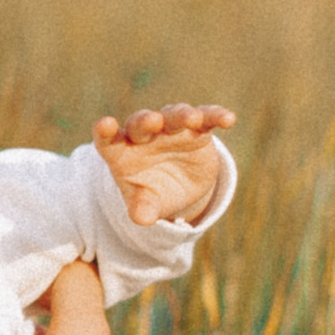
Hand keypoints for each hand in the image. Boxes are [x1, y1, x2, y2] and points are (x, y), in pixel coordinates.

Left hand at [93, 102, 234, 231]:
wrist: (178, 188)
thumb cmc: (152, 193)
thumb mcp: (146, 204)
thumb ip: (142, 208)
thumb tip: (143, 219)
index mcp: (122, 151)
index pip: (108, 139)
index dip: (105, 131)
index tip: (105, 125)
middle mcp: (145, 135)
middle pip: (142, 123)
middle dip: (147, 121)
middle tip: (153, 120)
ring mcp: (171, 129)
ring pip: (175, 115)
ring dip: (183, 115)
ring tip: (193, 119)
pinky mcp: (198, 131)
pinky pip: (207, 119)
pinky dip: (216, 116)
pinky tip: (228, 119)